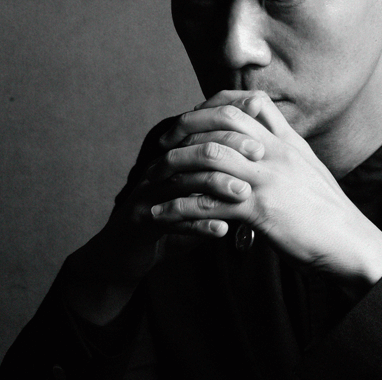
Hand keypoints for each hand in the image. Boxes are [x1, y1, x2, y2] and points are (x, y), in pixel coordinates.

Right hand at [62, 113, 260, 323]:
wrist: (120, 254)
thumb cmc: (164, 222)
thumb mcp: (191, 199)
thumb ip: (216, 187)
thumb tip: (254, 174)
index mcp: (171, 161)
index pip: (201, 133)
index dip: (229, 127)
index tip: (260, 128)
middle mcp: (158, 171)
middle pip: (192, 149)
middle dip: (226, 147)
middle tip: (258, 153)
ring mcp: (146, 195)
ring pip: (181, 182)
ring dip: (214, 184)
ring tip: (243, 191)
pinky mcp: (139, 222)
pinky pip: (169, 220)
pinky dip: (196, 226)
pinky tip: (221, 231)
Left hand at [150, 91, 381, 295]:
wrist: (351, 243)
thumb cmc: (326, 206)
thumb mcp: (305, 162)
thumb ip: (280, 138)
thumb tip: (259, 121)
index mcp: (283, 140)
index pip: (242, 105)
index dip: (209, 107)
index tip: (187, 119)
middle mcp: (273, 152)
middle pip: (220, 123)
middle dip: (184, 129)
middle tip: (162, 145)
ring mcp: (266, 179)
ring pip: (209, 158)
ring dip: (176, 167)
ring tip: (154, 178)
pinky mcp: (260, 211)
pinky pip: (210, 203)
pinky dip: (181, 208)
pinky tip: (164, 214)